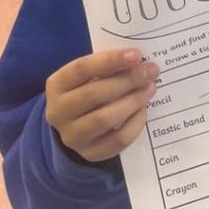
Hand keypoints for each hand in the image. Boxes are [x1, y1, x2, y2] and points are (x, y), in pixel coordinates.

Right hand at [45, 49, 159, 161]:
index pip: (81, 69)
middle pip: (93, 95)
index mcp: (57, 85)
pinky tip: (143, 110)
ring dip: (132, 101)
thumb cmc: (90, 88)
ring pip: (104, 119)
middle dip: (127, 81)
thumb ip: (110, 66)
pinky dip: (135, 124)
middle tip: (151, 71)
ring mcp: (72, 136)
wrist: (78, 124)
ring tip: (150, 88)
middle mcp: (58, 113)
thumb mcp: (92, 74)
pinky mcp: (90, 153)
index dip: (110, 61)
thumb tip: (140, 62)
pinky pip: (117, 140)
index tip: (136, 55)